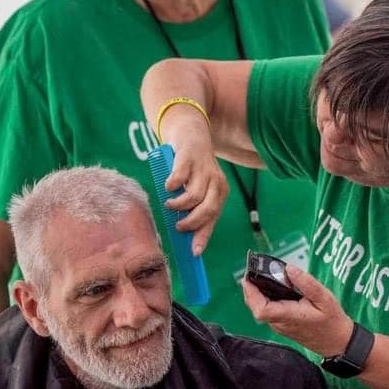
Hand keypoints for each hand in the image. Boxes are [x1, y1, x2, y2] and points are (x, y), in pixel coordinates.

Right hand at [162, 123, 228, 255]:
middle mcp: (215, 181)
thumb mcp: (198, 189)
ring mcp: (203, 169)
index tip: (194, 253)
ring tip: (169, 204)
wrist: (190, 134)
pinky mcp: (188, 158)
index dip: (203, 236)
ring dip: (179, 205)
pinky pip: (180, 177)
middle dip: (191, 223)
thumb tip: (186, 238)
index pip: (213, 218)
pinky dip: (172, 185)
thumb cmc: (193, 169)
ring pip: (194, 196)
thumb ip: (195, 210)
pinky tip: (168, 186)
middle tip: (178, 226)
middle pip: (208, 210)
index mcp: (220, 192)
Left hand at [241, 263, 353, 356]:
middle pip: (256, 308)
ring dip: (257, 293)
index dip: (251, 294)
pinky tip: (273, 287)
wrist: (337, 342)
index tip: (249, 278)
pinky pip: (268, 311)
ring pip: (260, 309)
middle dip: (251, 290)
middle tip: (253, 271)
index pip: (261, 310)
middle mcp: (280, 323)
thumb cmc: (332, 321)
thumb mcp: (325, 298)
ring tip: (261, 275)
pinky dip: (265, 298)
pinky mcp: (281, 325)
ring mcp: (279, 326)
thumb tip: (289, 269)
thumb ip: (307, 283)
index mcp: (289, 316)